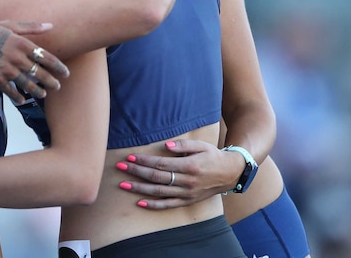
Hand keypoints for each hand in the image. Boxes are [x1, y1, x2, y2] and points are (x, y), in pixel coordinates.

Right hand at [0, 21, 68, 102]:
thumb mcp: (9, 25)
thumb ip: (31, 27)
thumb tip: (51, 25)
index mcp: (21, 43)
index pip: (46, 57)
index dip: (58, 67)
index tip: (66, 73)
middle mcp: (16, 58)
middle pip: (40, 74)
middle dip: (51, 82)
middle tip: (57, 86)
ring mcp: (6, 70)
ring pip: (28, 85)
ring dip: (37, 91)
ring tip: (43, 94)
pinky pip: (11, 92)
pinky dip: (18, 97)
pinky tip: (22, 99)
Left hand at [115, 139, 242, 209]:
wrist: (230, 174)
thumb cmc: (213, 156)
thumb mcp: (201, 145)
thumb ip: (183, 145)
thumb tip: (165, 145)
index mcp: (189, 166)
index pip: (160, 164)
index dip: (144, 160)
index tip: (130, 156)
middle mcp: (186, 182)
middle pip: (156, 177)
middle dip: (136, 171)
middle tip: (120, 166)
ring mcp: (186, 193)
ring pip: (158, 192)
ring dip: (139, 188)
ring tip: (123, 184)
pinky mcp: (187, 201)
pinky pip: (168, 205)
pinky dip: (153, 205)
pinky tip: (140, 202)